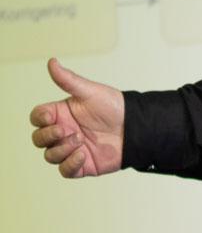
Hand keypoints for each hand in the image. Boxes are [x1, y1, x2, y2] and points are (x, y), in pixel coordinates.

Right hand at [29, 57, 124, 177]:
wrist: (135, 128)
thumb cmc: (113, 107)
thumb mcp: (90, 91)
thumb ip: (69, 80)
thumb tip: (52, 62)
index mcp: (60, 114)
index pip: (37, 118)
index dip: (39, 119)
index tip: (52, 116)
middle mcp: (63, 132)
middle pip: (38, 139)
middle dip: (48, 136)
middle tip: (66, 131)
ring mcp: (71, 149)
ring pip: (50, 156)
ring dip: (61, 150)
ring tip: (81, 141)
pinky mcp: (82, 165)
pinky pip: (65, 170)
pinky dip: (70, 164)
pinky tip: (83, 155)